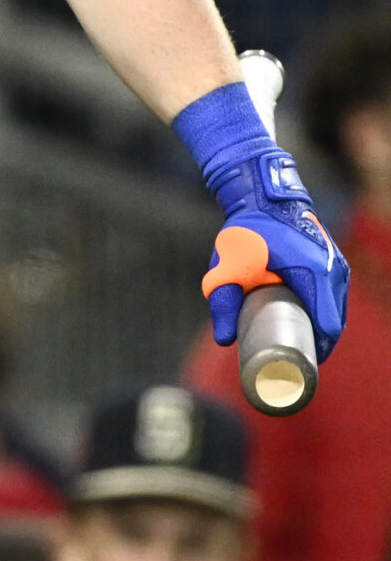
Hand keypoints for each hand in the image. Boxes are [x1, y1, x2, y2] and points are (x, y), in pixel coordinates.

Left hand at [201, 150, 347, 360]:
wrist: (263, 195)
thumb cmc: (247, 230)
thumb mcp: (228, 265)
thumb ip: (223, 301)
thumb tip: (224, 340)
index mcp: (315, 275)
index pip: (328, 326)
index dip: (318, 350)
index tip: (302, 365)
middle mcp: (334, 271)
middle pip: (335, 321)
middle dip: (320, 342)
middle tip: (297, 360)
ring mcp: (337, 265)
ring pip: (337, 308)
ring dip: (324, 327)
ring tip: (303, 346)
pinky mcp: (333, 260)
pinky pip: (335, 295)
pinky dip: (326, 311)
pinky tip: (312, 323)